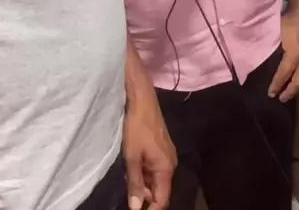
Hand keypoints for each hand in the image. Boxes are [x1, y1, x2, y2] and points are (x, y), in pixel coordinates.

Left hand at [123, 91, 176, 209]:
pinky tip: (132, 167)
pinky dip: (143, 171)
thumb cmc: (136, 128)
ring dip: (142, 182)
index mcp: (166, 169)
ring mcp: (166, 155)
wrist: (142, 100)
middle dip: (144, 195)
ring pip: (155, 178)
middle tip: (128, 193)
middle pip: (159, 190)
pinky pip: (154, 167)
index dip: (151, 209)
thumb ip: (134, 184)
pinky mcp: (161, 148)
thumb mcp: (132, 157)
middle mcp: (170, 164)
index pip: (162, 199)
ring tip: (127, 178)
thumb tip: (136, 207)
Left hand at [268, 8, 298, 102]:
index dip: (277, 85)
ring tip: (292, 93)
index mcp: (293, 56)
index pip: (283, 75)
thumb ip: (274, 48)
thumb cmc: (290, 19)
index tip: (271, 93)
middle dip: (290, 92)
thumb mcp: (277, 34)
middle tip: (281, 99)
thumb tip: (265, 57)